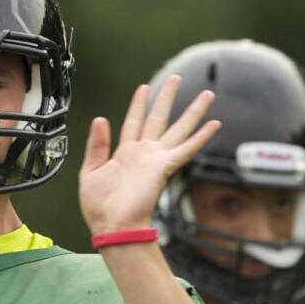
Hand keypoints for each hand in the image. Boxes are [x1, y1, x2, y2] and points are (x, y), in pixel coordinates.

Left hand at [78, 75, 219, 235]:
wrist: (112, 225)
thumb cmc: (99, 207)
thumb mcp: (89, 171)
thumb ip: (96, 145)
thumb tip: (100, 119)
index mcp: (123, 154)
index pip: (133, 121)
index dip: (138, 104)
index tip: (144, 88)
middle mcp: (143, 153)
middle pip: (158, 118)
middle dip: (166, 98)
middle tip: (175, 78)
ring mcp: (155, 159)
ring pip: (178, 128)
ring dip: (192, 111)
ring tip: (206, 94)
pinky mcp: (164, 168)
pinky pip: (186, 149)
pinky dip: (201, 137)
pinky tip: (214, 124)